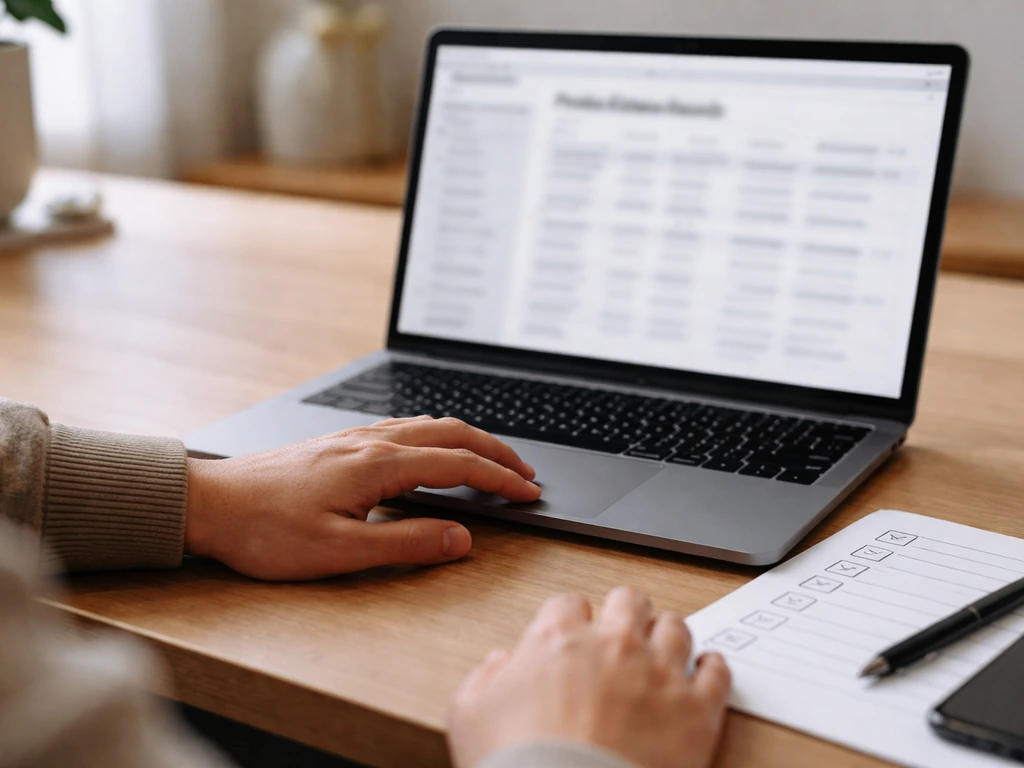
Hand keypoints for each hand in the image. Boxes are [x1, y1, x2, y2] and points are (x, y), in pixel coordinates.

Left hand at [184, 416, 540, 579]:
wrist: (209, 503)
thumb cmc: (264, 530)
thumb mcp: (338, 551)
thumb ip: (405, 542)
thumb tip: (459, 537)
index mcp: (379, 465)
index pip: (460, 466)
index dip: (501, 480)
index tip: (530, 494)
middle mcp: (372, 442)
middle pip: (453, 434)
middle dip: (497, 452)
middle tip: (526, 474)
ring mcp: (355, 438)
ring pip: (430, 426)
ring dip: (469, 441)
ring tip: (493, 461)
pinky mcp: (341, 443)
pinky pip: (406, 428)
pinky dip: (440, 437)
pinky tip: (435, 451)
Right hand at [449, 587, 730, 767]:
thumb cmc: (518, 763)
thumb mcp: (469, 714)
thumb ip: (484, 678)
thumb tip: (499, 665)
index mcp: (559, 639)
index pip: (569, 603)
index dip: (571, 619)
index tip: (573, 634)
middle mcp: (614, 645)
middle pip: (629, 601)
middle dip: (625, 612)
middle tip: (622, 631)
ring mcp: (660, 673)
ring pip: (676, 627)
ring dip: (668, 635)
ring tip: (664, 648)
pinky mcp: (697, 710)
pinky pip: (717, 671)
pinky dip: (712, 667)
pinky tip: (706, 669)